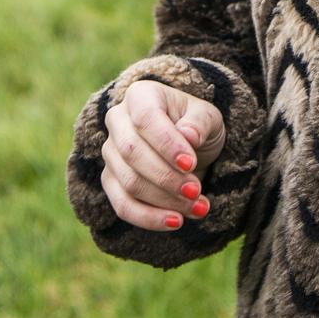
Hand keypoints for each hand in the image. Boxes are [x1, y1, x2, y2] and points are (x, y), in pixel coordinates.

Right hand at [100, 79, 224, 230]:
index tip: (190, 164)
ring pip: (129, 182)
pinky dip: (149, 218)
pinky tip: (177, 222)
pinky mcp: (111, 180)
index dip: (166, 143)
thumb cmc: (196, 125)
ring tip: (199, 208)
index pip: (146, 118)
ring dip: (165, 201)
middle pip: (132, 153)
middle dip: (167, 177)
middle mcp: (117, 120)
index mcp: (140, 95)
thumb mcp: (208, 117)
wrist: (187, 144)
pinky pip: (122, 205)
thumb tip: (189, 136)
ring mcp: (110, 152)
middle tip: (196, 192)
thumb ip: (200, 123)